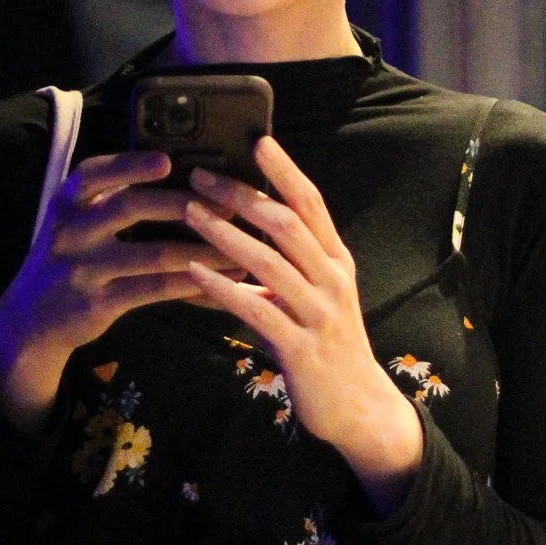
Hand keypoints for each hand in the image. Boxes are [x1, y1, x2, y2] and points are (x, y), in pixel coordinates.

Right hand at [0, 152, 236, 431]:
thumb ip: (116, 201)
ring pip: (150, 255)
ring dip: (200, 250)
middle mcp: (70, 230)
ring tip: (238, 248)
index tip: (165, 161)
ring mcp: (82, 268)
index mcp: (68, 202)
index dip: (129, 165)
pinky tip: (219, 282)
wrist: (30, 318)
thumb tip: (186, 181)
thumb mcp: (79, 223)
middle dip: (180, 204)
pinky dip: (190, 284)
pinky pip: (152, 290)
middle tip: (226, 205)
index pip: (93, 174)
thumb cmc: (73, 258)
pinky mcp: (97, 303)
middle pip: (128, 207)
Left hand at [183, 136, 423, 514]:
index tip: (258, 139)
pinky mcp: (301, 347)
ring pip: (269, 262)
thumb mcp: (314, 294)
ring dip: (225, 234)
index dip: (285, 170)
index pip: (311, 203)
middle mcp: (332, 279)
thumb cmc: (326, 342)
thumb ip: (286, 261)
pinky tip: (192, 272)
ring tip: (189, 213)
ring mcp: (319, 313)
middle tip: (200, 175)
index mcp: (336, 260)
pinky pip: (256, 309)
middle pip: (286, 223)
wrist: (356, 405)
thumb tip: (240, 224)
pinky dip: (222, 287)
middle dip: (242, 195)